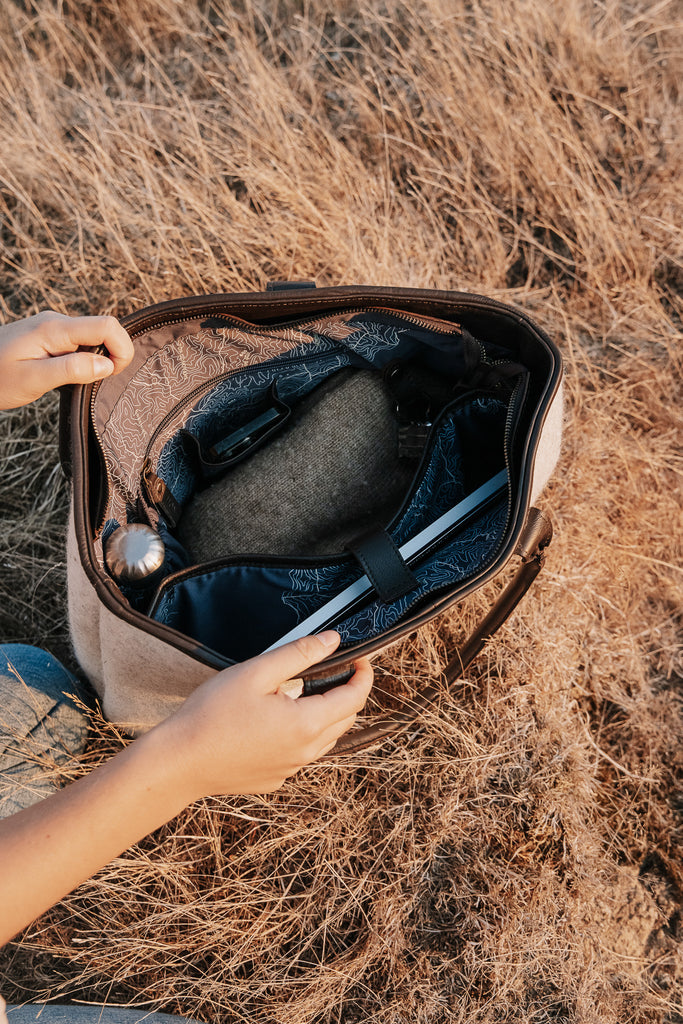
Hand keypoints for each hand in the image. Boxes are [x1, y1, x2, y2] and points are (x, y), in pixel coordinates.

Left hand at [0, 310, 133, 409]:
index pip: (106, 325)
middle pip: (104, 329)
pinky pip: (80, 343)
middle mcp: (56, 322)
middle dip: (111, 355)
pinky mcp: (51, 336)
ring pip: (93, 337)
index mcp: (54, 329)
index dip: (122, 348)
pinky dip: (84, 359)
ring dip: (96, 359)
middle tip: (94, 382)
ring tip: (75, 381)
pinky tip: (66, 375)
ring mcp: (53, 327)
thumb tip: (106, 364)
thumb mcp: (33, 380)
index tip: (115, 372)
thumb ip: (71, 370)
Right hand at [155, 631, 372, 797]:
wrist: (179, 763)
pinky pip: (301, 754)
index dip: (363, 675)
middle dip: (347, 693)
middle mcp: (305, 752)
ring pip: (325, 740)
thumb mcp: (256, 672)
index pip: (355, 699)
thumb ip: (299, 654)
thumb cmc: (212, 714)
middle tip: (334, 670)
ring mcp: (290, 770)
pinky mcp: (274, 779)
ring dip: (326, 715)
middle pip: (345, 720)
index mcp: (307, 724)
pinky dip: (303, 734)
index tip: (360, 658)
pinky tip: (276, 721)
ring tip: (305, 692)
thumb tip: (333, 640)